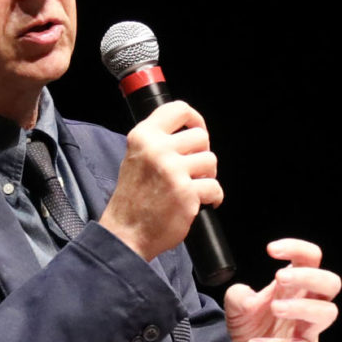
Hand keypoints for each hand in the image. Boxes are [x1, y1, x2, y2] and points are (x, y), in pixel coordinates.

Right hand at [98, 101, 220, 261]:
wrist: (126, 233)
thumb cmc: (133, 198)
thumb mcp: (136, 157)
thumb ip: (158, 142)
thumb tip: (190, 133)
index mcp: (143, 136)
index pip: (179, 109)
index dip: (195, 119)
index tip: (198, 130)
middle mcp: (157, 149)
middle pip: (201, 137)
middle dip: (201, 154)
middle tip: (192, 170)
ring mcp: (173, 170)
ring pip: (211, 160)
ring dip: (207, 176)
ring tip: (193, 187)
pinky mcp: (186, 192)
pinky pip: (215, 187)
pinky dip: (213, 197)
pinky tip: (200, 203)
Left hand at [223, 239, 341, 341]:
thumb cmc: (252, 327)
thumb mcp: (237, 306)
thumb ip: (238, 295)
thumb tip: (248, 299)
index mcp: (297, 285)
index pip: (311, 258)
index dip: (297, 248)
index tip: (271, 250)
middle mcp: (309, 304)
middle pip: (331, 283)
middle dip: (309, 276)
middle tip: (279, 277)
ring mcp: (310, 330)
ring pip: (327, 312)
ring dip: (301, 306)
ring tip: (274, 308)